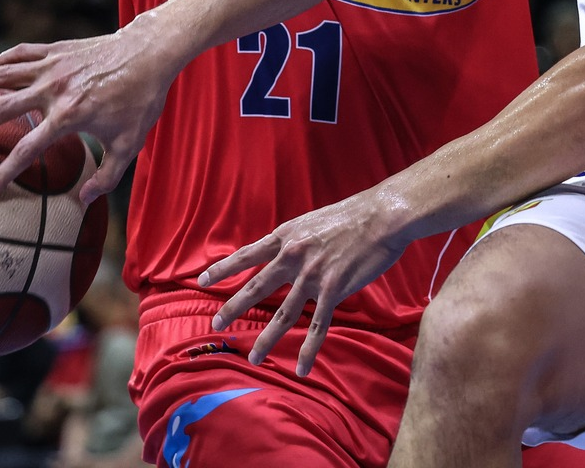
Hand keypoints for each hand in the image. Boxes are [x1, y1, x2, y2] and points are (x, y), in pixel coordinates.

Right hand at [0, 26, 175, 201]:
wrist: (151, 53)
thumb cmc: (142, 99)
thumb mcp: (130, 143)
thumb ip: (107, 176)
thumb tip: (83, 200)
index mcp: (69, 116)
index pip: (27, 150)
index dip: (3, 173)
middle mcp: (54, 90)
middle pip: (1, 110)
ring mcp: (53, 66)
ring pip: (2, 74)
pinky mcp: (57, 49)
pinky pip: (21, 52)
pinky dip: (3, 61)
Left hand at [196, 190, 410, 375]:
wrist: (382, 217)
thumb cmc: (354, 215)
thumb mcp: (313, 220)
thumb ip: (297, 239)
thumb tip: (289, 253)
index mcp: (286, 237)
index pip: (247, 255)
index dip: (223, 269)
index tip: (202, 280)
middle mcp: (293, 257)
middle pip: (256, 288)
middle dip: (233, 308)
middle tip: (216, 324)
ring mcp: (312, 276)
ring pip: (283, 315)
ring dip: (267, 339)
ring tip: (254, 357)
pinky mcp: (333, 290)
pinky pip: (318, 327)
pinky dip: (308, 350)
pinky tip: (301, 368)